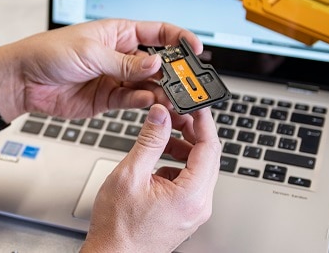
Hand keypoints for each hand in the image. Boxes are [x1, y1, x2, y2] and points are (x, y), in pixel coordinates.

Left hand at [0, 19, 201, 119]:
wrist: (22, 80)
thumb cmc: (47, 53)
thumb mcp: (90, 52)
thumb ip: (125, 63)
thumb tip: (155, 63)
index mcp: (118, 33)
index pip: (158, 32)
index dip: (179, 39)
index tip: (196, 49)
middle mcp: (120, 55)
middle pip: (157, 62)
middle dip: (175, 71)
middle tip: (189, 82)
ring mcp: (115, 78)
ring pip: (149, 84)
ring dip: (163, 91)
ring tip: (175, 98)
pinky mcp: (108, 99)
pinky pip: (133, 100)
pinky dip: (145, 103)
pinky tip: (152, 103)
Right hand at [82, 104, 220, 252]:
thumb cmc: (118, 226)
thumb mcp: (130, 175)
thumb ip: (149, 141)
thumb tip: (161, 114)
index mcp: (191, 195)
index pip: (209, 147)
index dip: (203, 120)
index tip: (194, 103)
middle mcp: (199, 205)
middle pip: (208, 157)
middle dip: (192, 132)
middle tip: (173, 115)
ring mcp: (194, 211)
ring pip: (199, 169)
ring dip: (183, 148)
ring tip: (161, 138)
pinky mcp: (186, 213)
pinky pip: (190, 182)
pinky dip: (178, 165)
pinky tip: (157, 163)